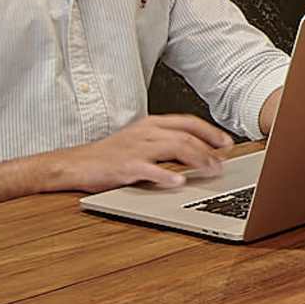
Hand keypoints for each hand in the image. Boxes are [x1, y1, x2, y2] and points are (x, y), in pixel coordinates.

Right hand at [74, 111, 231, 191]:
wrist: (77, 163)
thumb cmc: (110, 154)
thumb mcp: (139, 141)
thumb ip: (165, 143)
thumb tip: (195, 152)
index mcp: (151, 124)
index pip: (188, 122)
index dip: (210, 132)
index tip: (227, 143)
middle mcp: (146, 132)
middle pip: (187, 136)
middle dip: (210, 149)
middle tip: (223, 162)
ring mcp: (137, 148)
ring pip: (175, 148)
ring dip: (198, 159)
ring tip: (211, 170)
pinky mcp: (126, 166)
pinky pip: (151, 169)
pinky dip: (167, 175)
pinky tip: (179, 181)